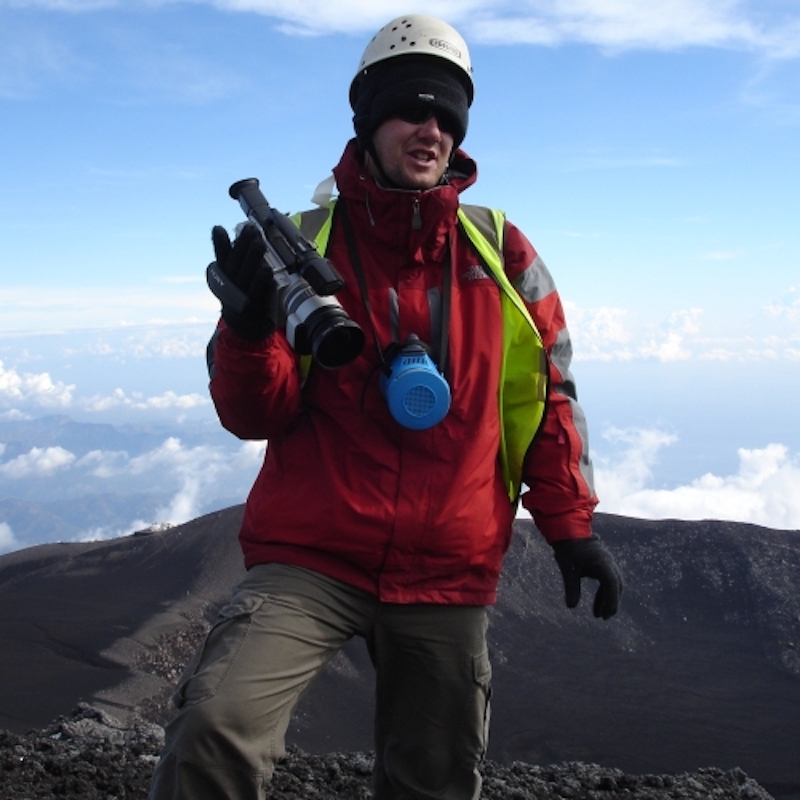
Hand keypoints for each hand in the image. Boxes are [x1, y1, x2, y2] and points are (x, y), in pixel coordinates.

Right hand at [210, 224, 276, 340]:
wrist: (245, 326)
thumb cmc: (240, 292)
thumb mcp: (232, 274)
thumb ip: (228, 252)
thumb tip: (219, 229)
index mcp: (224, 277)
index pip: (222, 258)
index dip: (220, 244)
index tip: (219, 228)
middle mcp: (231, 287)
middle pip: (237, 265)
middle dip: (243, 247)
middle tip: (251, 230)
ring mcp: (244, 298)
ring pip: (248, 277)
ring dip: (253, 260)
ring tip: (260, 244)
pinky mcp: (257, 307)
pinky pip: (260, 293)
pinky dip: (263, 282)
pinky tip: (267, 270)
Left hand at [552, 535, 622, 619]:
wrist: (568, 530)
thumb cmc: (568, 548)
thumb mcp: (567, 568)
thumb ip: (571, 587)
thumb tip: (571, 607)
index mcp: (602, 562)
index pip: (612, 583)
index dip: (612, 600)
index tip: (607, 614)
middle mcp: (608, 563)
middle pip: (616, 585)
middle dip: (612, 602)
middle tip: (605, 617)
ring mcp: (607, 563)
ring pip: (612, 585)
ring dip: (608, 599)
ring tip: (599, 616)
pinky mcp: (603, 564)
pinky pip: (607, 581)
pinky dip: (603, 593)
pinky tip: (596, 606)